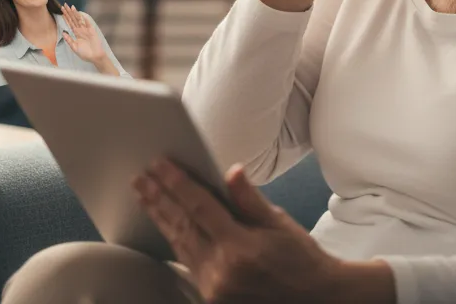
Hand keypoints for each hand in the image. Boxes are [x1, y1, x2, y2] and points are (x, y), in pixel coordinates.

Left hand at [61, 5, 105, 64]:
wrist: (94, 57)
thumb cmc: (85, 53)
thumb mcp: (74, 47)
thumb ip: (69, 40)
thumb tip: (63, 32)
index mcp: (76, 33)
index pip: (69, 23)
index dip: (66, 17)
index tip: (61, 11)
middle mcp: (80, 30)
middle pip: (73, 19)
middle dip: (69, 12)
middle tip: (64, 5)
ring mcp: (86, 29)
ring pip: (80, 20)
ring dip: (75, 13)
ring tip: (71, 7)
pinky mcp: (92, 31)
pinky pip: (88, 24)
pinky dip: (85, 19)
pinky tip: (81, 14)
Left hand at [134, 160, 365, 303]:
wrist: (314, 300)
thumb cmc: (300, 260)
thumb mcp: (279, 223)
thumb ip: (249, 199)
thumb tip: (231, 171)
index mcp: (240, 248)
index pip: (200, 206)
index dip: (177, 183)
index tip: (160, 165)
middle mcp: (222, 271)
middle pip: (182, 225)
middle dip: (159, 198)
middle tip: (141, 177)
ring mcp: (214, 288)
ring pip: (179, 244)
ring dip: (161, 217)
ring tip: (144, 196)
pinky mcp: (212, 298)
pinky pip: (187, 262)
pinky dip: (174, 240)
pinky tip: (165, 225)